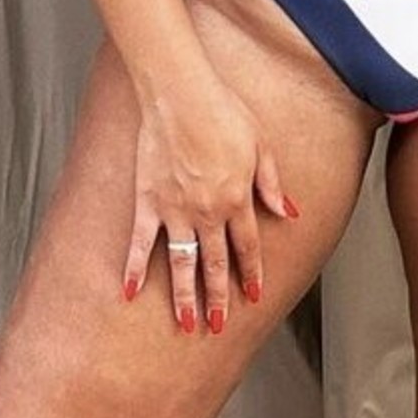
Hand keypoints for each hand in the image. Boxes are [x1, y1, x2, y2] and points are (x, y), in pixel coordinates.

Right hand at [123, 74, 295, 332]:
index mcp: (238, 199)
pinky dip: (133, 268)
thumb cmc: (223, 111)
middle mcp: (208, 212)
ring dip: (184, 296)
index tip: (253, 296)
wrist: (181, 93)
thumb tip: (289, 211)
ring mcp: (175, 209)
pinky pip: (139, 242)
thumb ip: (271, 183)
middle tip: (217, 324)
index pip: (247, 247)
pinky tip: (129, 292)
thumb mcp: (261, 145)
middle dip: (218, 297)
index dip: (251, 273)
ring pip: (182, 262)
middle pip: (216, 263)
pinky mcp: (147, 200)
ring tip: (186, 323)